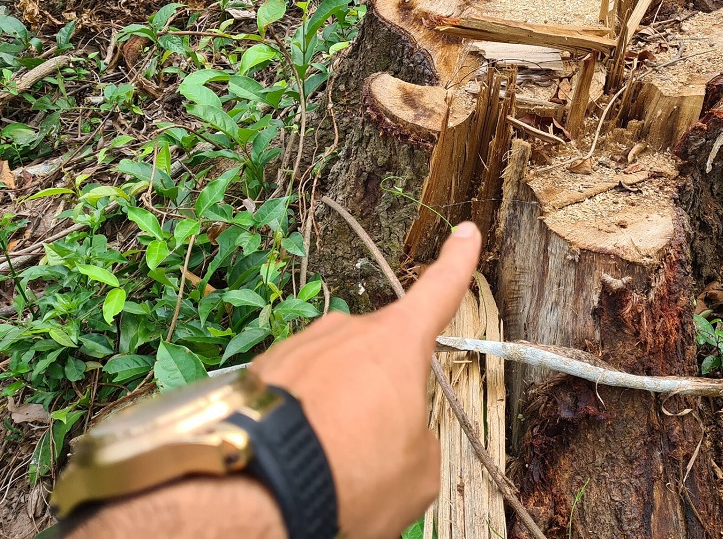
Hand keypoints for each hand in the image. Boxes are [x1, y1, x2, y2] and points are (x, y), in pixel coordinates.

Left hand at [252, 221, 481, 538]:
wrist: (258, 489)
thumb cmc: (350, 475)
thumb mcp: (418, 472)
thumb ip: (417, 439)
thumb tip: (398, 439)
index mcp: (396, 345)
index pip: (438, 293)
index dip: (456, 263)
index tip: (465, 232)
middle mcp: (346, 333)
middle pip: (377, 355)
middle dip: (378, 395)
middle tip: (370, 449)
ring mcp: (298, 348)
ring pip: (331, 376)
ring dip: (334, 410)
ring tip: (327, 460)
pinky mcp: (257, 371)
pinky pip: (292, 392)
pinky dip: (297, 420)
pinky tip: (293, 455)